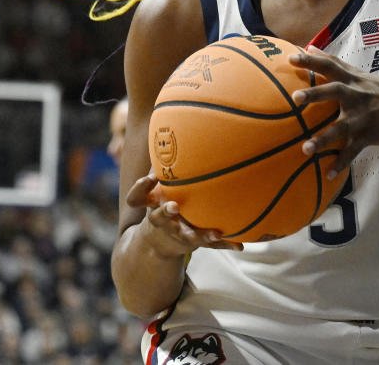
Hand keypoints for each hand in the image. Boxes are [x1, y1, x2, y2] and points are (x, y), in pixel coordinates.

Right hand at [125, 173, 242, 256]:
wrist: (159, 243)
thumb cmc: (160, 205)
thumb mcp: (153, 190)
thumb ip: (158, 169)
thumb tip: (169, 133)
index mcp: (152, 207)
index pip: (138, 197)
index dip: (142, 187)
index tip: (151, 178)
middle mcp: (163, 222)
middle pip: (161, 219)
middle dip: (166, 213)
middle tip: (174, 206)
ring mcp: (179, 234)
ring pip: (189, 236)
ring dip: (202, 235)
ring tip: (215, 233)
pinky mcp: (195, 243)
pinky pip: (212, 244)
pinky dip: (226, 244)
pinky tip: (240, 246)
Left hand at [290, 45, 378, 175]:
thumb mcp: (362, 75)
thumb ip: (336, 64)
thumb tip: (311, 47)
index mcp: (354, 81)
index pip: (331, 65)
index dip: (311, 60)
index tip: (291, 57)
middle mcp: (357, 96)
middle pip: (334, 91)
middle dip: (315, 94)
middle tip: (295, 97)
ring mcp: (364, 116)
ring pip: (341, 127)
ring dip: (323, 139)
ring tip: (305, 149)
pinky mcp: (371, 134)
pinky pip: (353, 150)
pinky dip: (341, 163)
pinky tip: (328, 174)